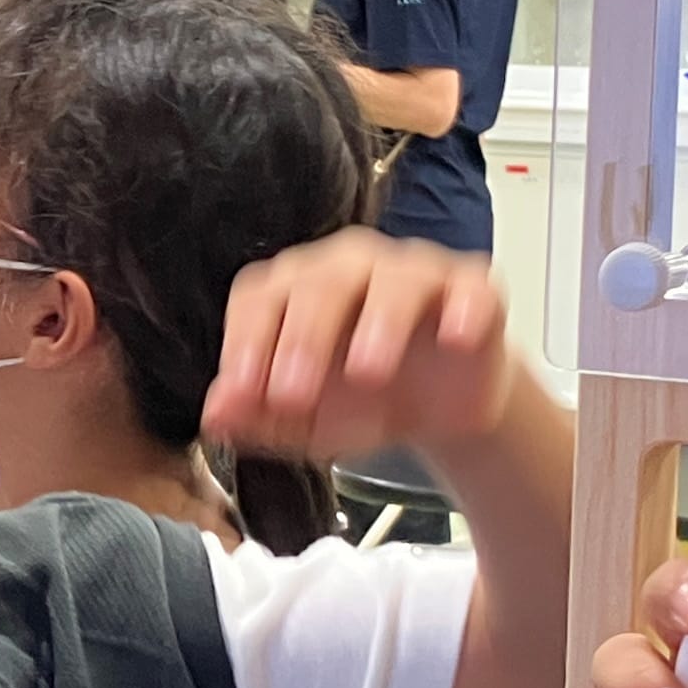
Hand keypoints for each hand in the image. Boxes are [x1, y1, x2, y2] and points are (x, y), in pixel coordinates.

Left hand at [200, 231, 514, 463]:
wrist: (438, 411)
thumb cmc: (356, 399)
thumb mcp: (301, 420)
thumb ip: (256, 414)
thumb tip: (215, 416)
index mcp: (295, 288)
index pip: (259, 299)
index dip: (246, 346)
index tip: (243, 396)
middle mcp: (351, 267)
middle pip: (320, 284)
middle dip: (303, 341)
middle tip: (293, 396)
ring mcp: (414, 273)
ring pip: (394, 280)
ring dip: (378, 324)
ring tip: (368, 374)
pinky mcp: (472, 290)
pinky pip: (469, 288)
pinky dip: (463, 309)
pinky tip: (455, 338)